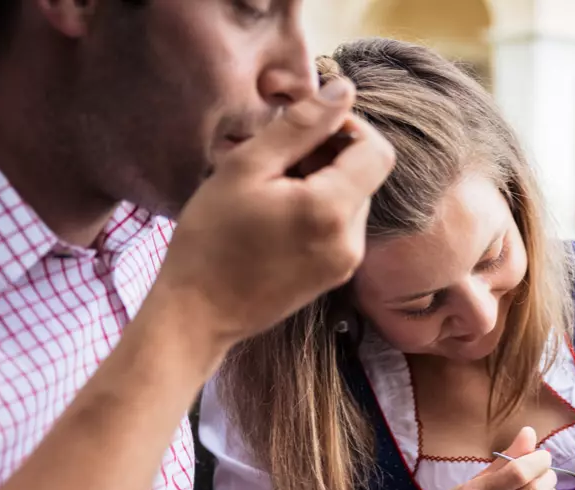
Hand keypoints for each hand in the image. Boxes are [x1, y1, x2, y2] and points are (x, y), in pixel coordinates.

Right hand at [154, 78, 394, 353]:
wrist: (198, 312)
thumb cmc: (211, 238)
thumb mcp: (247, 167)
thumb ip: (301, 125)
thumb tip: (344, 91)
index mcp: (333, 210)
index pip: (376, 150)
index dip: (347, 127)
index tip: (306, 128)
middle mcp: (352, 241)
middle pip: (364, 174)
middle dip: (328, 156)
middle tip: (275, 161)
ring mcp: (346, 263)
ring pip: (352, 199)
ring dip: (321, 182)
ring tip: (270, 191)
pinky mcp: (335, 275)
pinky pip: (340, 226)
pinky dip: (317, 209)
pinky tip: (276, 216)